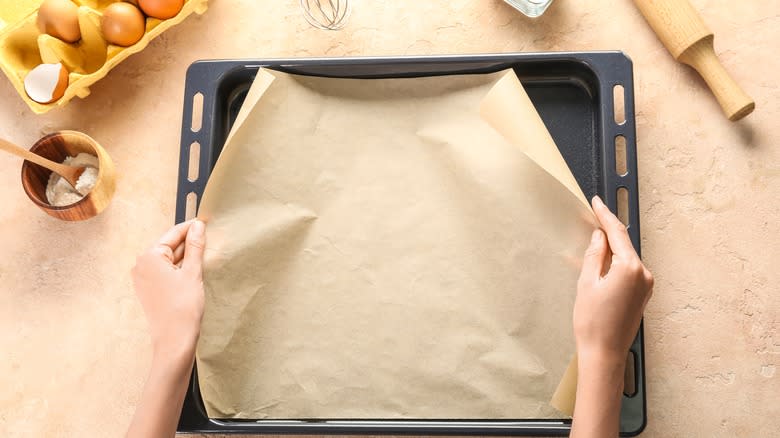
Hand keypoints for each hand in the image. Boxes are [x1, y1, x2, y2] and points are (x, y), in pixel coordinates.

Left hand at [131, 220, 206, 357]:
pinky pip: (164, 272)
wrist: (174, 340)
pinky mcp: (148, 291)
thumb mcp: (193, 272)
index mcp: (149, 257)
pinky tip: (194, 272)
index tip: (205, 221)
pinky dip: (179, 269)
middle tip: (210, 239)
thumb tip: (198, 226)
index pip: (172, 234)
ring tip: (205, 256)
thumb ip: (195, 246)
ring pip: (168, 260)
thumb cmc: (183, 307)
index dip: (190, 228)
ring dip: (185, 257)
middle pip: (169, 246)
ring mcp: (143, 279)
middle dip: (189, 244)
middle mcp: (140, 265)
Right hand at [574, 196, 652, 364]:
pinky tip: (603, 263)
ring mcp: (646, 286)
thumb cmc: (593, 323)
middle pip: (624, 244)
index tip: (597, 202)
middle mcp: (644, 274)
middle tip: (593, 216)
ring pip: (627, 257)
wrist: (604, 353)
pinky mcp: (643, 295)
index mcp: (630, 268)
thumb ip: (594, 255)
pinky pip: (630, 270)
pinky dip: (617, 263)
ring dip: (612, 249)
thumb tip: (599, 237)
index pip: (617, 233)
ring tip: (594, 244)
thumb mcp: (587, 283)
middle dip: (608, 231)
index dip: (605, 215)